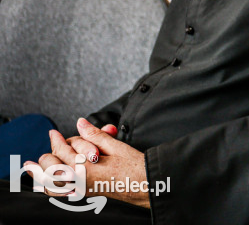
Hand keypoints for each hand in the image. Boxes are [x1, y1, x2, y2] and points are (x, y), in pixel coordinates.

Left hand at [27, 118, 150, 207]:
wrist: (147, 187)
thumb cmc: (136, 169)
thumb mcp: (116, 147)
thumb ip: (95, 135)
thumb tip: (81, 123)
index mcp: (85, 168)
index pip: (62, 150)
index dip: (58, 139)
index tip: (54, 132)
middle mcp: (78, 181)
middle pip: (52, 164)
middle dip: (52, 152)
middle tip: (54, 142)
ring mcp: (78, 190)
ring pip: (48, 182)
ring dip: (41, 172)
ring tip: (31, 165)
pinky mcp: (82, 195)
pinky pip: (57, 193)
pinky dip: (48, 186)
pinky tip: (44, 181)